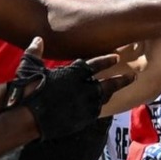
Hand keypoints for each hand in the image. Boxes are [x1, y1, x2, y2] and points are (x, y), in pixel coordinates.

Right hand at [6, 38, 130, 140]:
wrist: (27, 119)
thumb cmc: (27, 91)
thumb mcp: (29, 67)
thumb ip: (36, 52)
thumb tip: (38, 39)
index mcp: (72, 75)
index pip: (94, 65)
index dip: (106, 60)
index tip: (117, 56)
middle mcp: (81, 90)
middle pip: (107, 83)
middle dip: (121, 79)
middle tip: (133, 76)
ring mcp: (82, 106)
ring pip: (103, 98)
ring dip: (111, 93)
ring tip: (118, 89)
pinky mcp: (79, 120)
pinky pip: (94, 112)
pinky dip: (99, 106)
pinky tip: (101, 104)